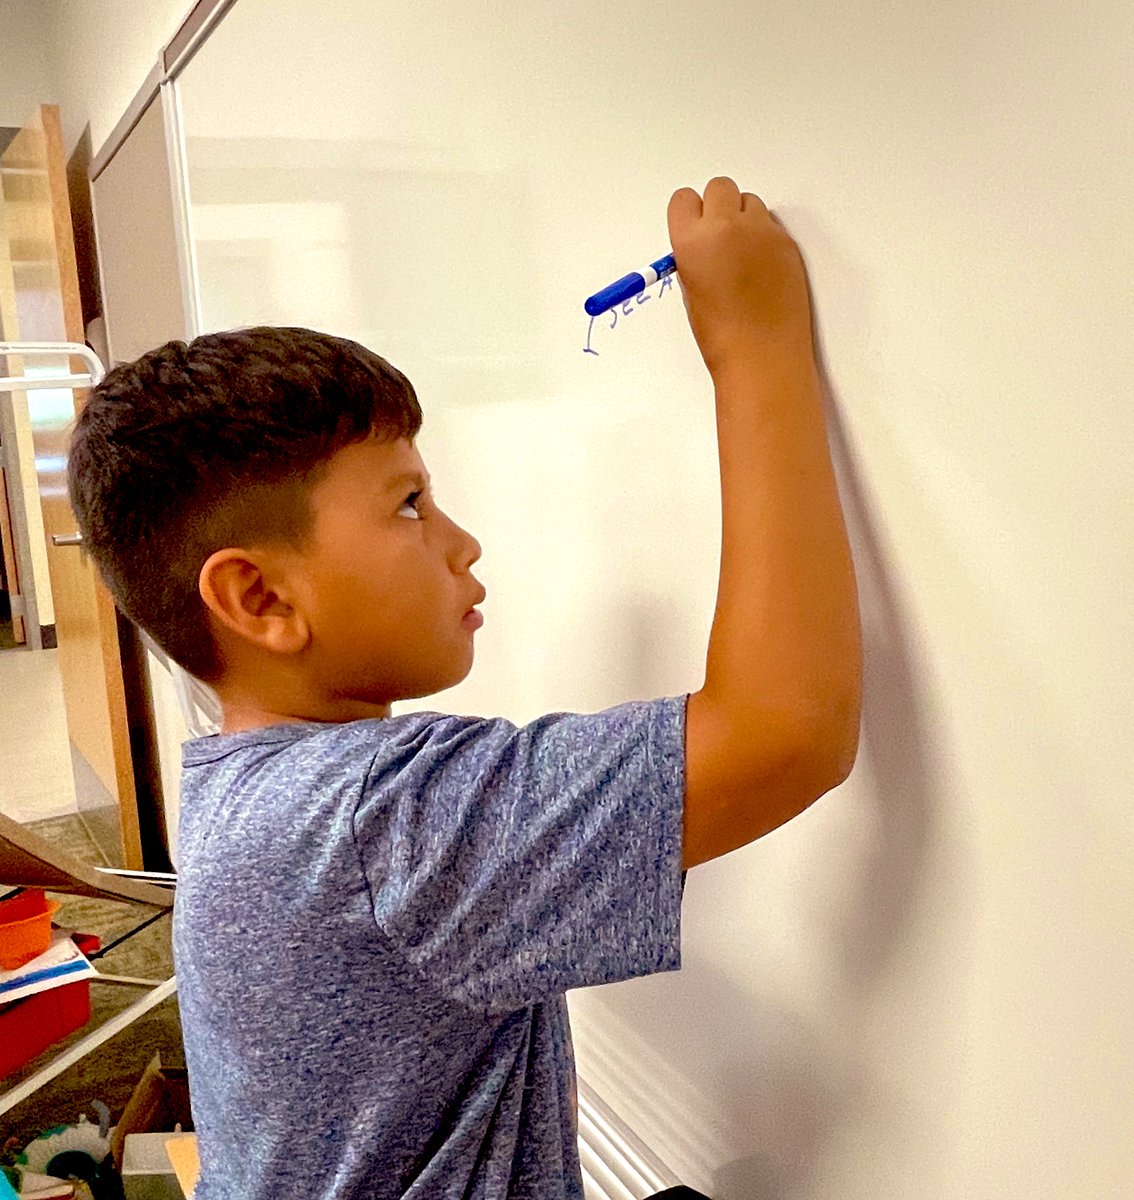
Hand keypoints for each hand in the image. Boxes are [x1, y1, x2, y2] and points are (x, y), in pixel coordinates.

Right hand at [667, 177, 814, 376]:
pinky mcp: (787, 243)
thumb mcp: (691, 291)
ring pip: (749, 202)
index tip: (693, 229)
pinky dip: (765, 238)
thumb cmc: (721, 335)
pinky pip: (771, 224)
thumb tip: (703, 243)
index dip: (689, 214)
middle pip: (720, 188)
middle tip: (720, 236)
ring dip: (744, 219)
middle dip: (718, 207)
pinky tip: (763, 268)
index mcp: (692, 241)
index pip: (684, 199)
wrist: (761, 357)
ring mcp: (761, 232)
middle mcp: (726, 227)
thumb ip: (694, 257)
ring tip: (744, 254)